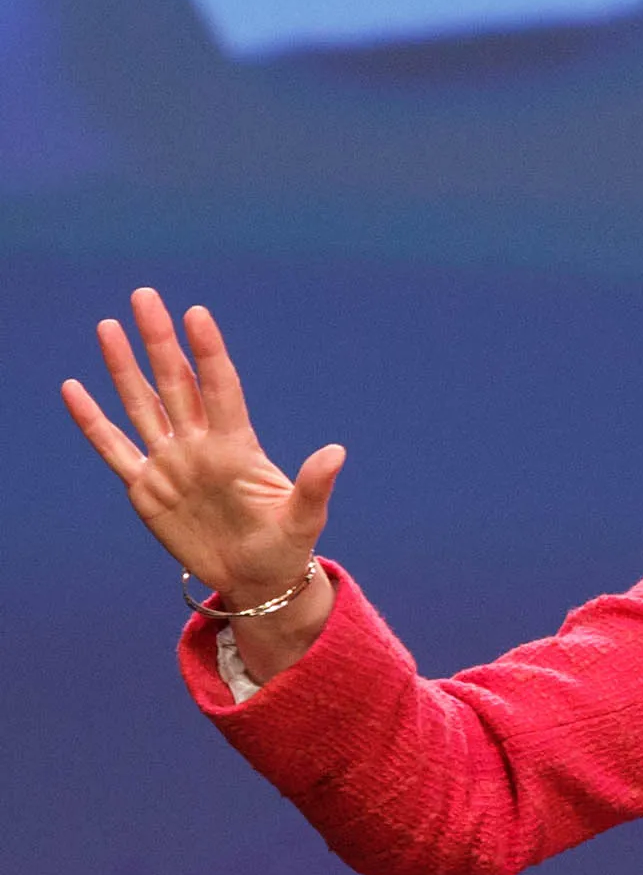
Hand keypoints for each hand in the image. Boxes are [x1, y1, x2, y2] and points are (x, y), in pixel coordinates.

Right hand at [62, 288, 342, 673]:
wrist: (257, 578)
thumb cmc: (286, 546)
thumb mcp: (304, 518)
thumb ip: (315, 485)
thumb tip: (337, 451)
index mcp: (237, 447)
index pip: (221, 388)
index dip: (209, 352)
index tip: (197, 314)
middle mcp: (200, 445)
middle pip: (176, 383)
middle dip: (160, 341)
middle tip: (146, 296)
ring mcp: (170, 464)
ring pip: (141, 405)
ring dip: (124, 368)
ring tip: (109, 326)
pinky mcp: (146, 489)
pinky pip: (114, 449)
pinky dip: (93, 422)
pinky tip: (74, 388)